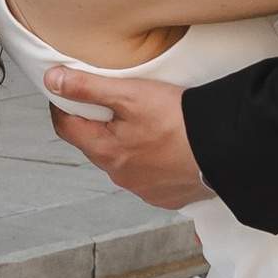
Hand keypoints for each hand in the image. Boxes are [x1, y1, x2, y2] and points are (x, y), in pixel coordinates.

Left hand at [44, 66, 211, 210]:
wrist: (225, 149)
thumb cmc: (178, 120)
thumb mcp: (129, 94)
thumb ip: (88, 87)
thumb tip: (52, 81)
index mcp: (105, 152)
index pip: (66, 128)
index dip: (61, 106)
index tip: (65, 92)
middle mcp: (120, 177)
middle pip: (96, 145)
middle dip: (98, 125)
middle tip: (111, 102)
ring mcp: (144, 190)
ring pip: (123, 163)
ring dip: (126, 146)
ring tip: (145, 125)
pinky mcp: (167, 196)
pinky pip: (150, 178)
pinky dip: (151, 163)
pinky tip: (166, 149)